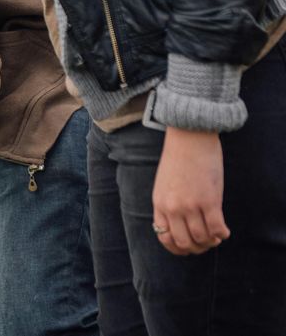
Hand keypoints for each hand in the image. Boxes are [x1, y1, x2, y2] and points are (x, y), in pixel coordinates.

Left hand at [152, 127, 229, 254]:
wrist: (188, 137)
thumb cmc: (178, 159)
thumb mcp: (164, 184)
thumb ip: (169, 204)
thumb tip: (180, 226)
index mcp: (159, 204)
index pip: (164, 237)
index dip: (178, 248)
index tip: (189, 246)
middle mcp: (173, 208)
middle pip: (184, 242)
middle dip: (197, 248)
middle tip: (206, 242)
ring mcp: (190, 205)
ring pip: (202, 238)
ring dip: (211, 241)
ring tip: (216, 235)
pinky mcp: (209, 200)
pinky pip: (216, 228)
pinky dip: (222, 234)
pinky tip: (224, 230)